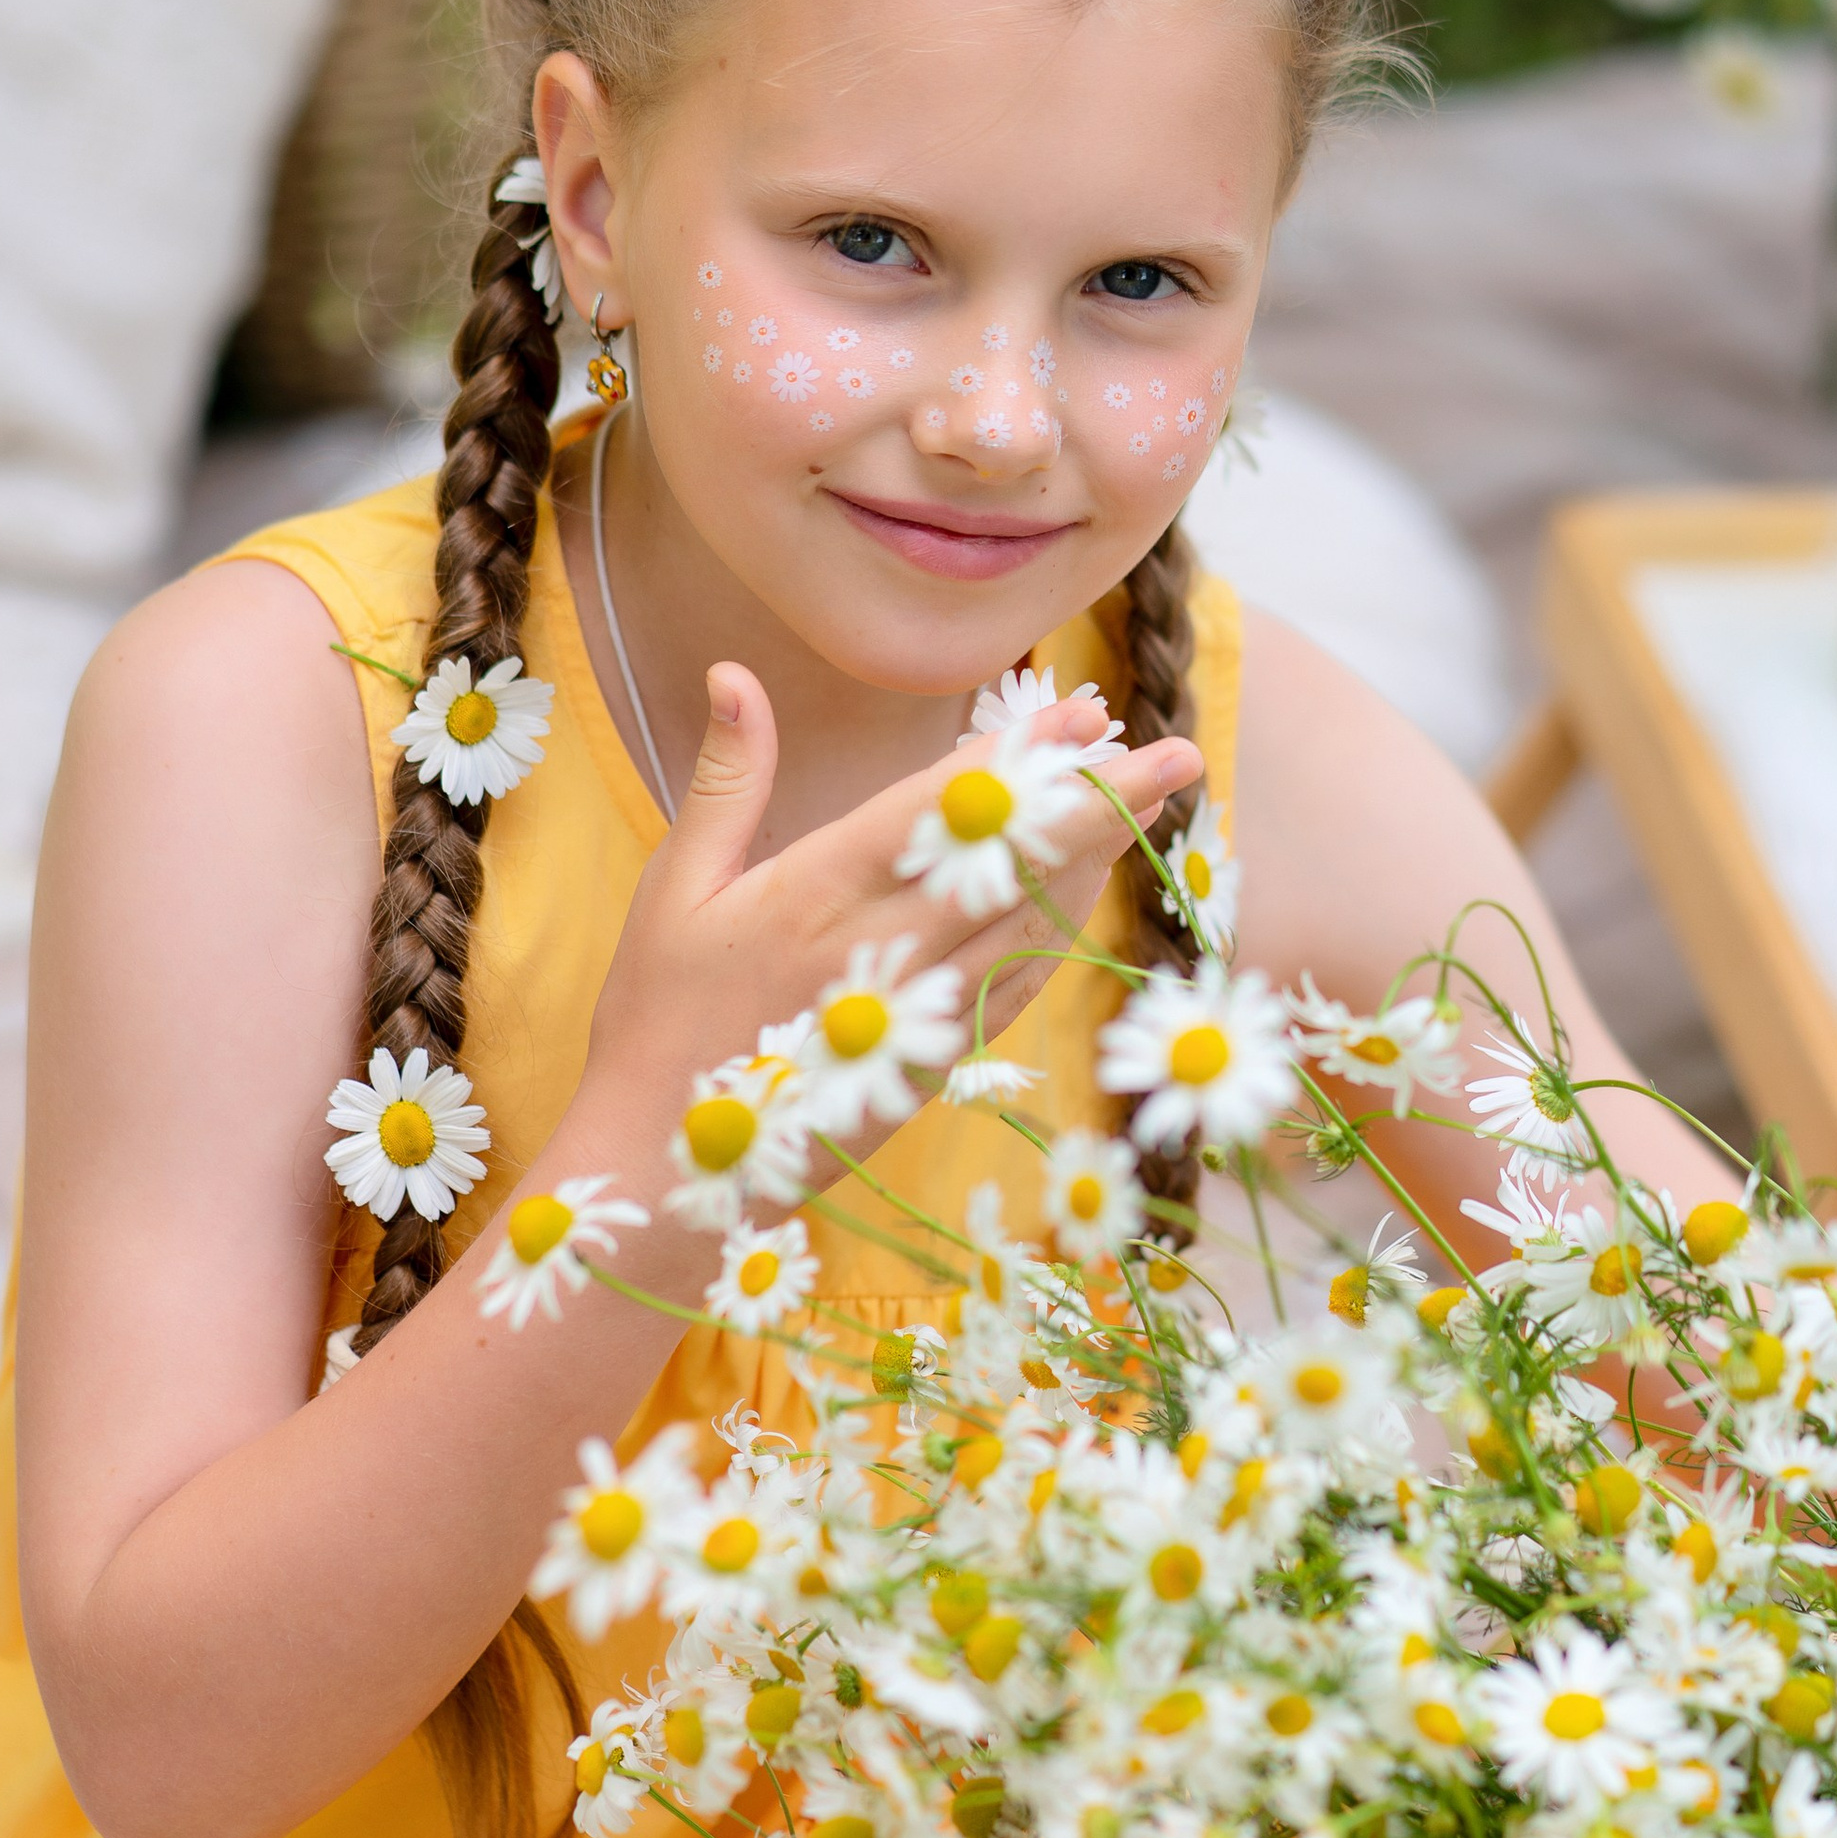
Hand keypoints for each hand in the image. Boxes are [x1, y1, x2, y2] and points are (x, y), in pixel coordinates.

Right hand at [582, 664, 1199, 1115]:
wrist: (667, 1165)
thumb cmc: (659, 1021)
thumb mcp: (676, 888)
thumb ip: (727, 780)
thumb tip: (736, 673)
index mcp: (818, 892)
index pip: (946, 806)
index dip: (1021, 756)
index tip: (1079, 711)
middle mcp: (886, 947)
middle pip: (1017, 860)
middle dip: (1103, 801)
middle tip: (1177, 751)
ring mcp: (919, 1009)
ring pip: (1033, 920)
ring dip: (1096, 857)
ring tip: (1151, 800)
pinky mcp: (933, 1060)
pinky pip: (1016, 984)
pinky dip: (1061, 929)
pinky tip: (1090, 889)